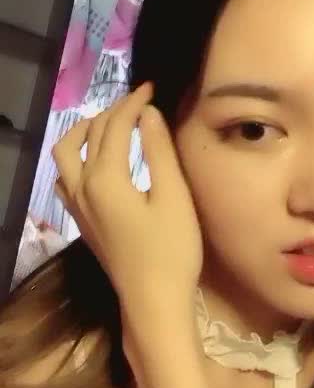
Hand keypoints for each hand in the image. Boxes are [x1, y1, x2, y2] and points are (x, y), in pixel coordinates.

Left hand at [52, 83, 201, 334]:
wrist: (152, 298)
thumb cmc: (171, 250)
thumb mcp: (174, 198)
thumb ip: (159, 153)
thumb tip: (149, 115)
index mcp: (105, 178)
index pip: (115, 127)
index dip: (132, 104)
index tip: (152, 88)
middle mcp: (82, 187)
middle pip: (87, 137)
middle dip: (111, 113)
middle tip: (137, 102)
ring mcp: (77, 207)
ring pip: (65, 157)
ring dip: (84, 134)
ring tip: (107, 125)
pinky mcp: (82, 222)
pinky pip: (66, 179)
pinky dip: (77, 160)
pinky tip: (95, 164)